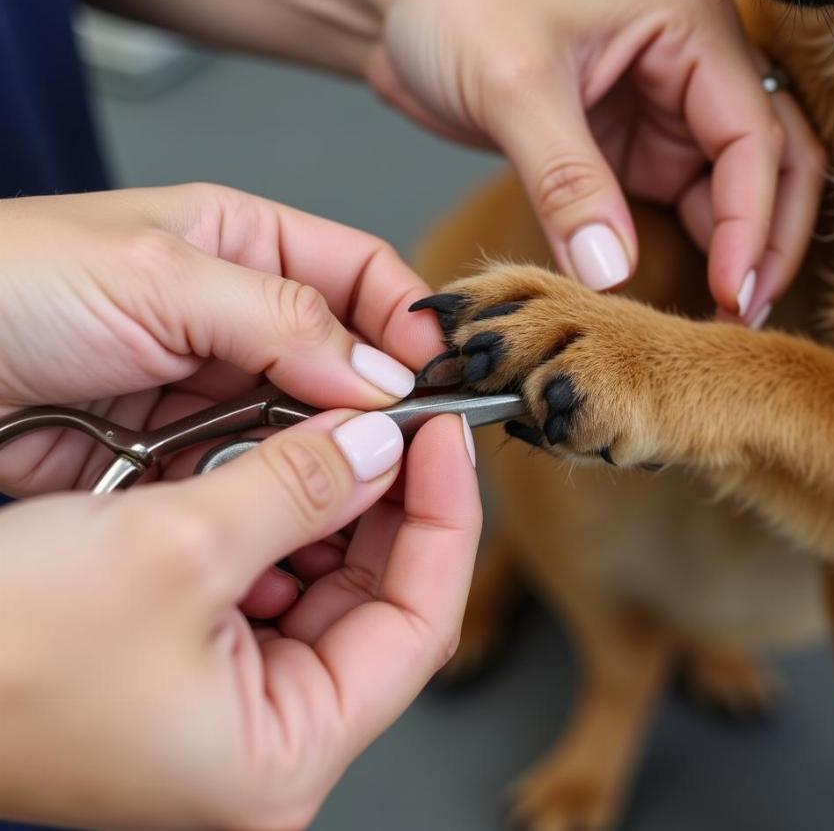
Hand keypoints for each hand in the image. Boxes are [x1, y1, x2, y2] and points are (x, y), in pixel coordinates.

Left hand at [0, 184, 443, 495]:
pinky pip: (250, 473)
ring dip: (325, 457)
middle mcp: (236, 316)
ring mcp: (208, 387)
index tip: (434, 377)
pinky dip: (272, 496)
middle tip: (403, 451)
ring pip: (302, 424)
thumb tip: (380, 373)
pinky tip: (288, 516)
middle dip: (373, 404)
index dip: (406, 321)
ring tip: (348, 489)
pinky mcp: (177, 450)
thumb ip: (283, 320)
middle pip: (341, 359)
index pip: (361, 275)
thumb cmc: (8, 283)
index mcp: (242, 242)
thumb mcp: (159, 274)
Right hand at [0, 409, 481, 828]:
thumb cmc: (3, 646)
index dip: (446, 519)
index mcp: (284, 754)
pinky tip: (272, 467)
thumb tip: (378, 446)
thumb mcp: (175, 545)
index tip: (446, 437)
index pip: (423, 625)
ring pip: (326, 582)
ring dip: (333, 501)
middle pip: (379, 599)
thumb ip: (298, 488)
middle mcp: (268, 739)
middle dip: (390, 503)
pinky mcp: (194, 662)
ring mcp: (232, 701)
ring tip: (335, 433)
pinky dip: (280, 516)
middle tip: (398, 423)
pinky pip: (270, 578)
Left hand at [368, 0, 825, 323]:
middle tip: (742, 317)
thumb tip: (611, 271)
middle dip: (765, 242)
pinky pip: (679, 207)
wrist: (405, 8)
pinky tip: (685, 292)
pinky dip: (690, 249)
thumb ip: (567, 181)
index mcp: (690, 27)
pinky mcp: (628, 150)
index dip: (751, 222)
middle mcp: (692, 67)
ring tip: (722, 321)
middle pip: (769, 164)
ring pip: (730, 193)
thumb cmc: (459, 5)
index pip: (752, 136)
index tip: (730, 291)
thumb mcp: (514, 88)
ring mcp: (664, 112)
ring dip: (733, 253)